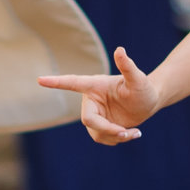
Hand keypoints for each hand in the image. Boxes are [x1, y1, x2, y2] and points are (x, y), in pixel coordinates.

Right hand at [38, 46, 160, 144]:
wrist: (149, 102)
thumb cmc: (143, 87)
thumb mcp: (138, 78)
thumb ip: (128, 66)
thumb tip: (120, 50)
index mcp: (95, 85)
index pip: (72, 83)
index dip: (56, 82)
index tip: (40, 80)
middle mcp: (91, 100)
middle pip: (89, 120)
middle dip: (107, 129)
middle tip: (125, 132)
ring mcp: (95, 114)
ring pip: (96, 133)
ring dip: (115, 136)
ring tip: (134, 132)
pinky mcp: (100, 127)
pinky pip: (103, 138)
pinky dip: (117, 140)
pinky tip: (132, 133)